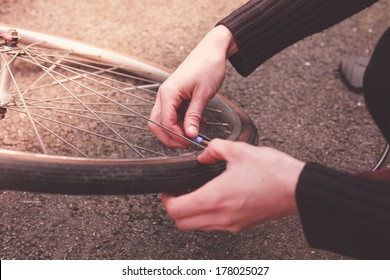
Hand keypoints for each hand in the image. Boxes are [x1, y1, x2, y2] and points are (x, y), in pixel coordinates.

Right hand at [149, 25, 236, 146]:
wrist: (212, 50)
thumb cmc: (208, 66)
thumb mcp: (203, 94)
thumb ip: (194, 116)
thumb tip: (190, 134)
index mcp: (168, 93)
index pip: (165, 123)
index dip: (177, 135)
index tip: (191, 142)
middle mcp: (164, 95)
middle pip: (157, 124)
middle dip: (170, 137)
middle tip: (187, 144)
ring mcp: (168, 96)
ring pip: (164, 121)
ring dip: (177, 130)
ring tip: (195, 133)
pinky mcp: (175, 96)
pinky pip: (174, 114)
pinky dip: (182, 122)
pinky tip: (197, 123)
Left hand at [162, 139, 304, 231]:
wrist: (297, 188)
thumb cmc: (272, 171)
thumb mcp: (239, 150)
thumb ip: (214, 149)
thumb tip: (204, 154)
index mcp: (215, 198)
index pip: (176, 210)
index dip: (166, 200)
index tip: (169, 189)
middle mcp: (221, 216)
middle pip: (182, 224)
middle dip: (175, 209)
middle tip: (179, 193)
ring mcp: (231, 224)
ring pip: (197, 227)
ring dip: (190, 214)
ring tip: (196, 195)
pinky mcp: (241, 226)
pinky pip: (214, 226)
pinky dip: (206, 217)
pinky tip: (215, 199)